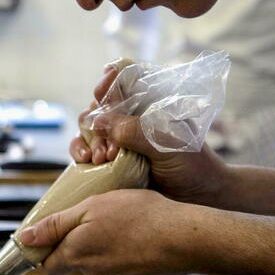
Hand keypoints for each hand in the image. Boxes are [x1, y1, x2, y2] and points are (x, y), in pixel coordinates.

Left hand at [20, 189, 195, 274]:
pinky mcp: (134, 274)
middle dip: (73, 242)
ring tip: (114, 217)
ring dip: (98, 241)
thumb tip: (24, 239)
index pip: (47, 264)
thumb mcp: (89, 209)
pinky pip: (116, 260)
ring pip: (94, 260)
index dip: (45, 248)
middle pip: (70, 261)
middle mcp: (92, 271)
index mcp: (75, 255)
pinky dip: (118, 246)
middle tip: (87, 215)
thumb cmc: (139, 217)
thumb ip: (54, 225)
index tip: (50, 231)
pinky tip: (131, 229)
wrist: (184, 237)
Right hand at [70, 65, 229, 205]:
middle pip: (99, 104)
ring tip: (101, 160)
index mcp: (149, 102)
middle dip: (97, 123)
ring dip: (89, 140)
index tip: (100, 93)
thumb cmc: (191, 164)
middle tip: (108, 150)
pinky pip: (82, 146)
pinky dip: (79, 150)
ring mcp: (116, 135)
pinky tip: (86, 161)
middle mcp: (130, 115)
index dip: (109, 81)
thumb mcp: (167, 144)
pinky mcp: (107, 156)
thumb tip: (98, 122)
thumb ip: (135, 132)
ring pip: (88, 125)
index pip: (123, 78)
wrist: (195, 196)